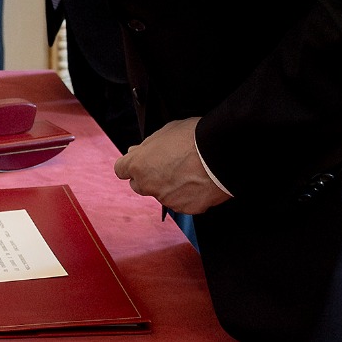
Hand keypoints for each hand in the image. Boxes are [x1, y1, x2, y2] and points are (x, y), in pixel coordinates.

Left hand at [113, 117, 230, 214]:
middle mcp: (149, 185)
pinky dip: (187, 196)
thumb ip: (147, 146)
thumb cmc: (193, 138)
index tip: (139, 163)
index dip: (131, 165)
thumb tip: (138, 151)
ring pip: (162, 195)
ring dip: (169, 187)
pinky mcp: (187, 209)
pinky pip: (182, 203)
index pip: (121, 170)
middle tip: (165, 167)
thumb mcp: (164, 132)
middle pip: (138, 186)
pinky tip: (198, 183)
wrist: (221, 154)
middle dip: (147, 178)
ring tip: (187, 173)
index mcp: (138, 165)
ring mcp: (167, 199)